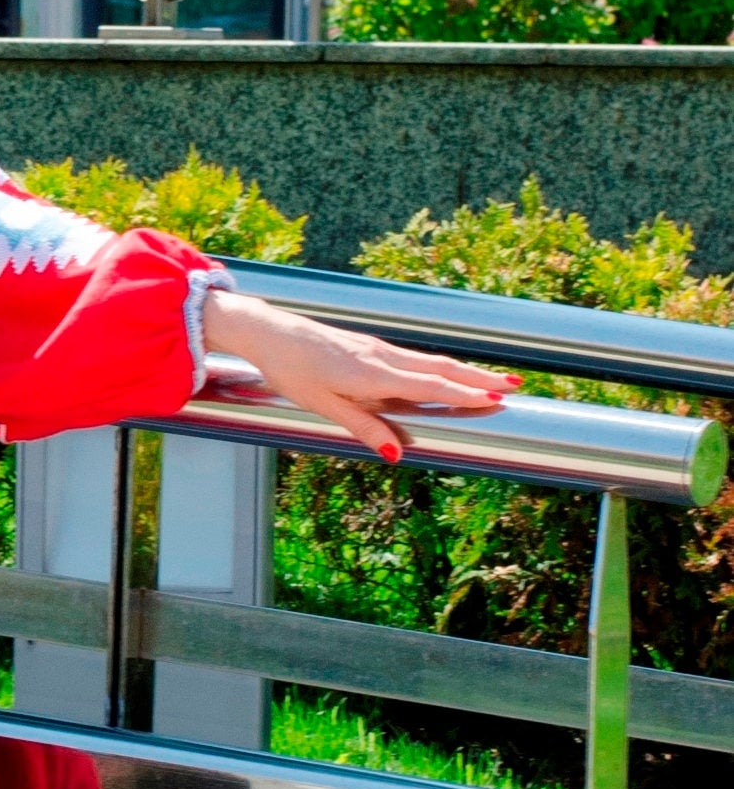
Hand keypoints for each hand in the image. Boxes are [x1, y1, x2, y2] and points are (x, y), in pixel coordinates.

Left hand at [199, 288, 516, 463]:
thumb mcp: (323, 406)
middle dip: (479, 379)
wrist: (272, 333)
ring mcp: (380, 350)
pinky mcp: (373, 347)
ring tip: (495, 380)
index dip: (464, 393)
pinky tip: (452, 375)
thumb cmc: (292, 372)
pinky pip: (415, 359)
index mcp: (372, 375)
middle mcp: (383, 358)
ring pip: (431, 362)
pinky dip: (441, 367)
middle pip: (441, 369)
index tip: (496, 399)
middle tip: (515, 387)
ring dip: (466, 371)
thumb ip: (361, 427)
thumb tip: (394, 454)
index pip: (429, 386)